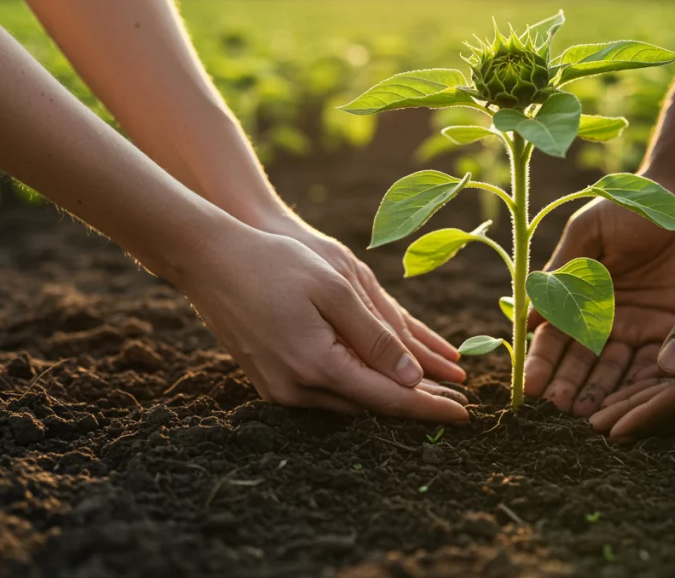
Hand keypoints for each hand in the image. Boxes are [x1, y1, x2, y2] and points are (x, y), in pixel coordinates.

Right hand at [177, 224, 468, 422]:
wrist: (209, 260)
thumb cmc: (275, 263)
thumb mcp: (335, 289)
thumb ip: (375, 336)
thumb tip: (412, 379)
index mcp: (317, 364)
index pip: (387, 399)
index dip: (430, 407)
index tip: (466, 414)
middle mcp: (297, 389)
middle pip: (371, 407)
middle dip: (416, 405)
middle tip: (458, 404)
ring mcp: (279, 389)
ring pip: (350, 402)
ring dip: (389, 397)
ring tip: (431, 393)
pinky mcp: (271, 381)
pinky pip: (327, 392)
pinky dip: (360, 386)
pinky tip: (381, 379)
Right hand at [524, 175, 674, 416]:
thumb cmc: (628, 206)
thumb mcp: (589, 231)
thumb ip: (564, 270)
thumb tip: (531, 317)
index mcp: (580, 298)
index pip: (554, 338)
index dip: (542, 363)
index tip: (532, 387)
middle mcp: (607, 322)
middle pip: (583, 364)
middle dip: (570, 388)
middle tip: (561, 410)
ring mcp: (639, 330)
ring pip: (616, 374)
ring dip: (603, 397)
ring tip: (592, 418)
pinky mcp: (674, 333)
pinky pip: (656, 367)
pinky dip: (643, 389)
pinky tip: (631, 408)